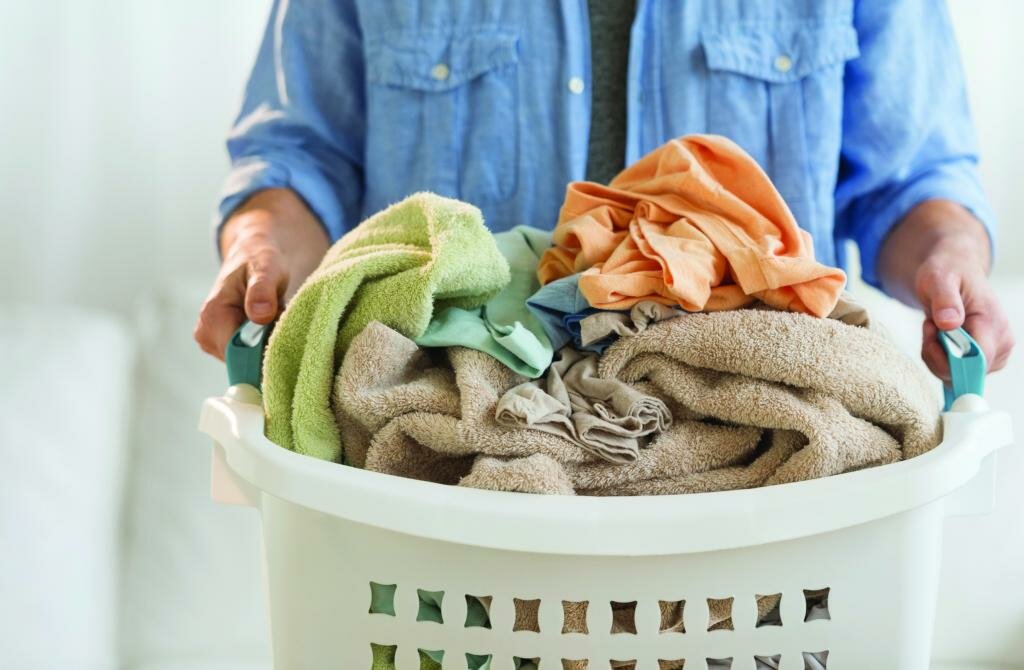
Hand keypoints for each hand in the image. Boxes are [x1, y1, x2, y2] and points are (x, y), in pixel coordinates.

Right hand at [194, 188, 328, 359]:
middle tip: (286, 326)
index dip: (265, 354)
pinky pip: (250, 359)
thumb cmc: (260, 258)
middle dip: (269, 351)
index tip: (287, 342)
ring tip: (278, 322)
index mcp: (212, 317)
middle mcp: (207, 335)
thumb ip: (262, 289)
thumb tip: (260, 314)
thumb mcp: (266, 267)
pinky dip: (266, 348)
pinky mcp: (225, 348)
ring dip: (269, 349)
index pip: (238, 356)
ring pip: (248, 363)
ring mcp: (215, 344)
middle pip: (244, 363)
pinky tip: (273, 329)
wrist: (254, 256)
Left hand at [879, 199, 1013, 379]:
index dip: (949, 360)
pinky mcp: (985, 358)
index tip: (931, 332)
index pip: (978, 361)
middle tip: (929, 325)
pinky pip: (955, 372)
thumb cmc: (947, 272)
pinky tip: (939, 336)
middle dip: (938, 355)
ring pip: (957, 375)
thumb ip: (945, 300)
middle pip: (965, 373)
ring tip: (934, 326)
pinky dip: (940, 358)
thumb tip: (950, 324)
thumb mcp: (939, 279)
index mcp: (993, 323)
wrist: (954, 270)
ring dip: (936, 355)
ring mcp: (995, 352)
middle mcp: (1001, 342)